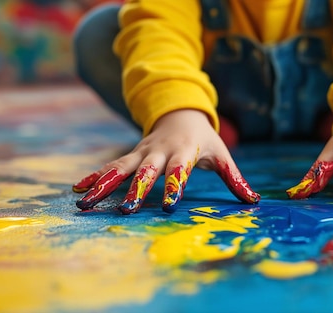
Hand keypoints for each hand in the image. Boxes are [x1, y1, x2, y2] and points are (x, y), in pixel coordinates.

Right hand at [72, 109, 259, 213]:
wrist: (180, 113)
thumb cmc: (204, 139)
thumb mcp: (222, 154)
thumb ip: (235, 178)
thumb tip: (254, 200)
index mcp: (183, 152)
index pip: (179, 170)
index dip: (174, 186)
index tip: (167, 205)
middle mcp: (159, 152)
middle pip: (145, 171)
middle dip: (134, 190)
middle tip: (124, 211)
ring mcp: (141, 152)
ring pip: (120, 168)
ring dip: (103, 185)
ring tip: (85, 203)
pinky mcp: (130, 155)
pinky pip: (110, 165)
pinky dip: (95, 176)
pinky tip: (78, 189)